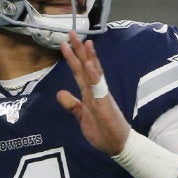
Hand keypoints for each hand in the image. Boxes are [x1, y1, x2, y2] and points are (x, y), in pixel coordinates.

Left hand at [56, 31, 130, 154]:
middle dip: (79, 50)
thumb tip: (60, 93)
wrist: (117, 145)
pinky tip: (90, 64)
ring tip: (84, 42)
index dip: (73, 58)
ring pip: (94, 73)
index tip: (66, 43)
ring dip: (89, 57)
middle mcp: (96, 91)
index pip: (80, 72)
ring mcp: (101, 96)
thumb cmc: (102, 130)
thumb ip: (72, 104)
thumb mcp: (81, 116)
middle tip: (71, 32)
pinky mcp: (105, 104)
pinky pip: (99, 87)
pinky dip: (94, 75)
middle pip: (86, 67)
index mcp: (90, 93)